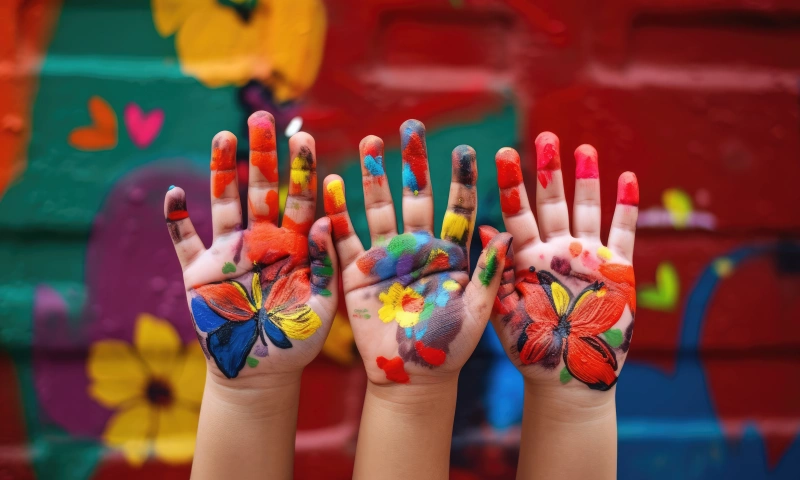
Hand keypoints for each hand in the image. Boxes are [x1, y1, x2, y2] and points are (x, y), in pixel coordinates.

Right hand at [163, 111, 337, 382]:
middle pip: (260, 189)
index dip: (301, 170)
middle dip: (261, 154)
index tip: (303, 137)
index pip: (300, 199)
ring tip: (223, 136)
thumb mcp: (322, 304)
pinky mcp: (199, 274)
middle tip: (261, 117)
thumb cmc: (298, 340)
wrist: (261, 372)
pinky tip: (173, 194)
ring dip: (221, 171)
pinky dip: (177, 220)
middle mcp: (260, 241)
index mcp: (294, 246)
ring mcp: (228, 254)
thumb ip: (326, 263)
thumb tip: (325, 219)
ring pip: (224, 203)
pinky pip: (184, 241)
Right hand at [323, 120, 510, 384]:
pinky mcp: (357, 273)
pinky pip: (345, 238)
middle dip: (413, 162)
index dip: (460, 179)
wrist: (412, 377)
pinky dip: (337, 212)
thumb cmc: (450, 347)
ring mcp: (386, 258)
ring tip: (370, 143)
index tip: (466, 148)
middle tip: (412, 126)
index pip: (457, 207)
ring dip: (373, 176)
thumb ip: (490, 272)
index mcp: (449, 254)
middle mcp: (417, 248)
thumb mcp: (477, 310)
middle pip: (415, 196)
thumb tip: (504, 232)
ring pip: (379, 208)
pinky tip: (330, 183)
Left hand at [485, 133, 637, 393]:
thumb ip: (496, 271)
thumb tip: (483, 229)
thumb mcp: (505, 310)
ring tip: (583, 148)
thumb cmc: (531, 348)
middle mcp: (556, 250)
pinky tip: (626, 177)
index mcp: (527, 257)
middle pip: (552, 202)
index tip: (503, 151)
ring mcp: (587, 256)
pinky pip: (623, 232)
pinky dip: (625, 207)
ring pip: (587, 209)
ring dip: (586, 179)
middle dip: (549, 170)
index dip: (511, 183)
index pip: (516, 212)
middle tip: (546, 135)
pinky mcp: (617, 269)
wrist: (568, 377)